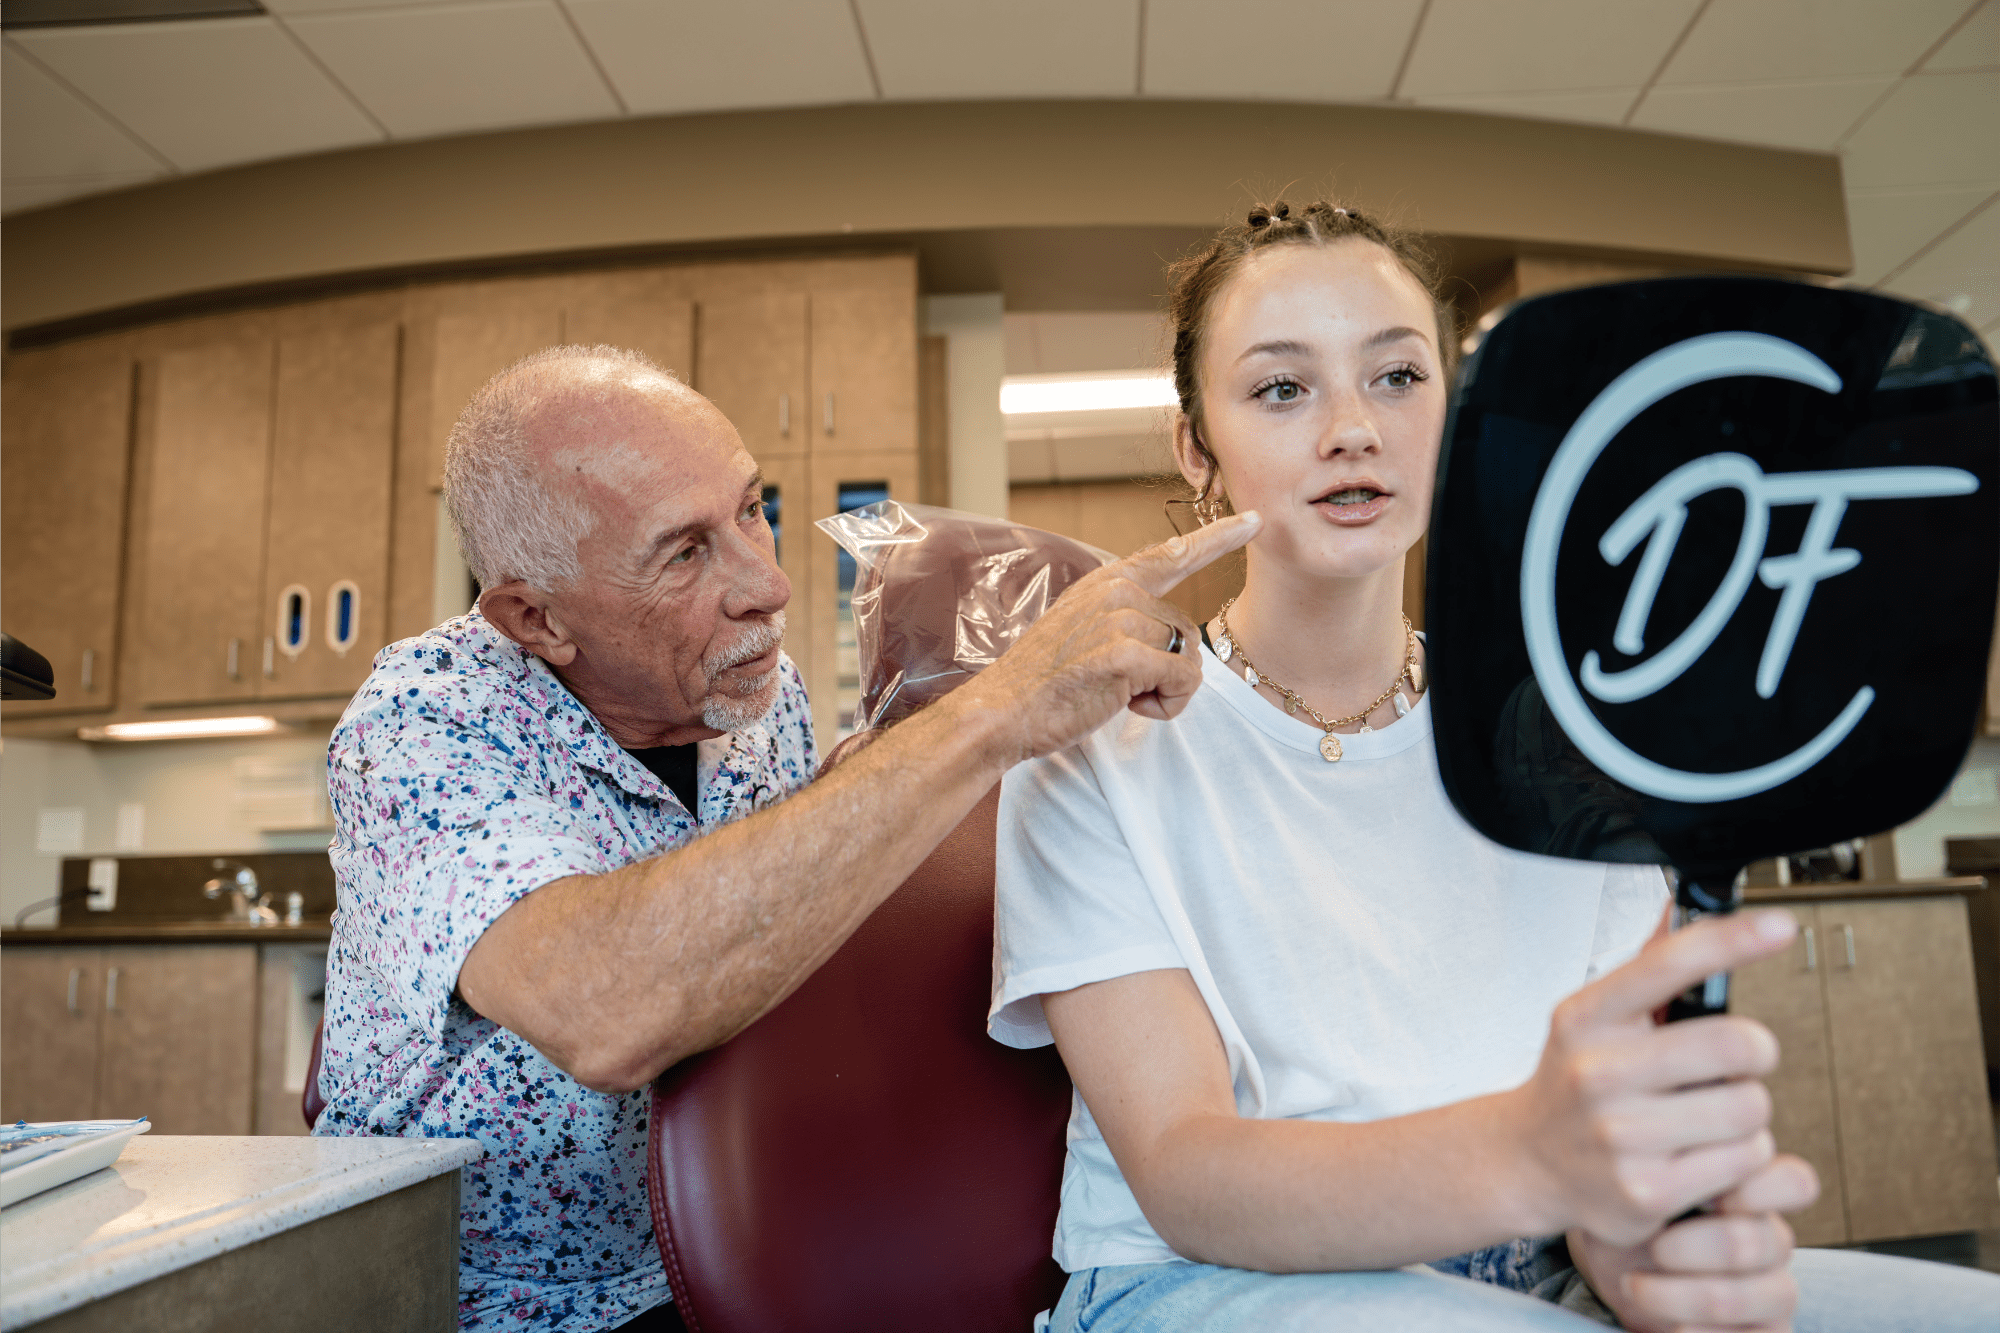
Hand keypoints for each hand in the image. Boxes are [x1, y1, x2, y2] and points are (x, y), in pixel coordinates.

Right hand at [949, 511, 1260, 761]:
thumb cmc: (1044, 682)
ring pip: (1189, 658)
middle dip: (1166, 668)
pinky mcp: (1126, 653)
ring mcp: (1121, 619)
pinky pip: (1185, 682)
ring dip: (1164, 689)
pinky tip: (1124, 705)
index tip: (1255, 519)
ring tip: (1115, 693)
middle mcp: (1117, 591)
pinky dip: (1166, 705)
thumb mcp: (1081, 630)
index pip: (1171, 554)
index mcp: (1107, 582)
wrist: (1001, 711)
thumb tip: (1172, 632)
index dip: (1218, 539)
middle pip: (1187, 629)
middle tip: (1116, 684)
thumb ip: (1122, 616)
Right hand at [1505, 909, 1798, 1243]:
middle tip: (1736, 1061)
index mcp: (1587, 1018)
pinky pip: (1743, 1164)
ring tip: (1707, 1117)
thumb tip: (1681, 903)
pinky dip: (1736, 1161)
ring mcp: (1621, 1135)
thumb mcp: (1593, 1017)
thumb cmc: (1574, 1081)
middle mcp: (1598, 1072)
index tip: (1778, 927)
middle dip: (1754, 1053)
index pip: (1668, 965)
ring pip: (1750, 1109)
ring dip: (1745, 1115)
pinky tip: (1699, 1156)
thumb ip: (1647, 966)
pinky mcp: (1648, 1191)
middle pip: (1737, 1045)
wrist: (1527, 1161)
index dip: (1732, 941)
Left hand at [1569, 1154, 1817, 1331]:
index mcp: (1753, 1192)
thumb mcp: (1634, 1175)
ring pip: (1766, 1295)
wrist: (1612, 1267)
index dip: (1763, 1188)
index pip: (1793, 1183)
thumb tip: (1676, 1102)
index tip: (1713, 1193)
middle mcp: (1770, 1239)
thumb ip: (1662, 1149)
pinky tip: (1668, 1327)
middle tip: (1653, 1242)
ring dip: (1688, 1294)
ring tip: (1634, 1285)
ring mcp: (1771, 1289)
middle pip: (1765, 1240)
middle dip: (1699, 1245)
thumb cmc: (1626, 1210)